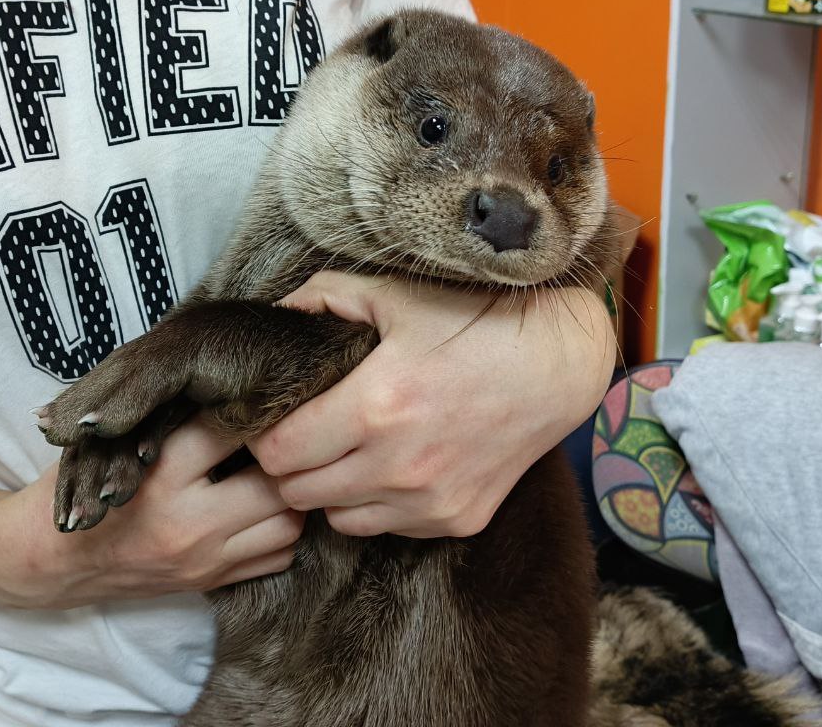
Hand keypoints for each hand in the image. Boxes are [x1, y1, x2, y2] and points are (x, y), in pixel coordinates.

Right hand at [0, 416, 303, 608]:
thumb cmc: (85, 482)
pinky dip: (283, 528)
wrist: (52, 558)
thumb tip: (234, 381)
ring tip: (278, 467)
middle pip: (276, 481)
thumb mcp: (115, 437)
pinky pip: (279, 556)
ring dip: (291, 492)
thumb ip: (169, 412)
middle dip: (284, 453)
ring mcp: (203, 559)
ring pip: (288, 521)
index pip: (231, 428)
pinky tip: (266, 505)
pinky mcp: (210, 582)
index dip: (250, 404)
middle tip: (281, 432)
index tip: (258, 391)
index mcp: (160, 475)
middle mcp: (187, 522)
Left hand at [250, 272, 614, 538]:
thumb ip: (321, 298)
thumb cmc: (472, 321)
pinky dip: (374, 503)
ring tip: (346, 449)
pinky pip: (386, 527)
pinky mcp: (457, 519)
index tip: (275, 416)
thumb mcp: (392, 294)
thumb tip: (272, 313)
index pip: (278, 453)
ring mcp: (430, 501)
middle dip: (290, 464)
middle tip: (305, 432)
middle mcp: (400, 466)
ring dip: (330, 488)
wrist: (556, 363)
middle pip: (299, 492)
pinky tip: (389, 464)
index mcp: (374, 407)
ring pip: (337, 518)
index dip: (265, 435)